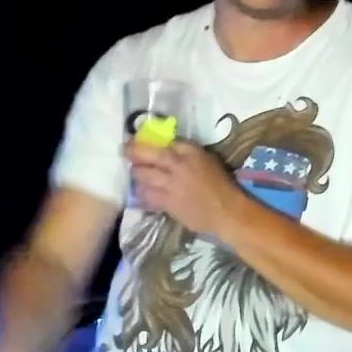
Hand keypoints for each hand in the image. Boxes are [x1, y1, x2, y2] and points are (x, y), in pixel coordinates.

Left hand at [123, 138, 242, 238]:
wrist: (226, 211)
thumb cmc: (221, 184)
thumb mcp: (207, 159)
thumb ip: (186, 153)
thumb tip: (167, 149)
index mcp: (190, 152)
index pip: (163, 140)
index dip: (146, 140)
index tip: (137, 140)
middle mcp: (177, 165)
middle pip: (146, 154)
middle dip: (132, 152)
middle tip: (125, 151)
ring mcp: (170, 185)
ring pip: (142, 175)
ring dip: (136, 173)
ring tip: (135, 173)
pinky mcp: (167, 203)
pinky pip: (147, 196)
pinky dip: (141, 193)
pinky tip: (140, 192)